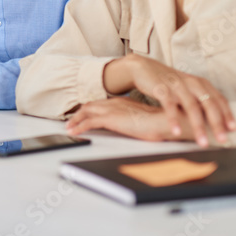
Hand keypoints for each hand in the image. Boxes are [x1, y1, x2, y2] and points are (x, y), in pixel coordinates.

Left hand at [66, 97, 193, 142]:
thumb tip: (134, 126)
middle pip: (91, 107)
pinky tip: (73, 132)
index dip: (91, 110)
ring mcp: (112, 110)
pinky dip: (79, 127)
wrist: (165, 121)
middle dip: (79, 114)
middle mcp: (115, 104)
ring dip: (76, 120)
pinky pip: (88, 123)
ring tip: (69, 128)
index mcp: (123, 102)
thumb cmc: (161, 122)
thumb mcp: (145, 119)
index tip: (83, 114)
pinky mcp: (110, 119)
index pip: (101, 104)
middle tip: (71, 121)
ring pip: (86, 113)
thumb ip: (136, 120)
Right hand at [102, 54, 235, 146]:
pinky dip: (174, 119)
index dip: (227, 114)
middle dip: (217, 123)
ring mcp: (177, 85)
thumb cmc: (169, 83)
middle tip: (222, 140)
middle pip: (208, 104)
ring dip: (198, 126)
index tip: (233, 129)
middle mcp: (192, 83)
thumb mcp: (188, 89)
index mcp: (200, 83)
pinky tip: (176, 131)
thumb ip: (201, 101)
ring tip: (203, 143)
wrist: (143, 68)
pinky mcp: (161, 88)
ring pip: (191, 106)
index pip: (218, 99)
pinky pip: (169, 105)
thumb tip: (217, 122)